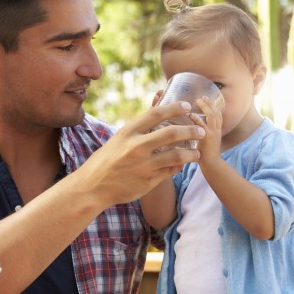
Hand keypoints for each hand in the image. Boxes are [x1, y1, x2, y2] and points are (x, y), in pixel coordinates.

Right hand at [84, 102, 202, 205]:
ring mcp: (144, 164)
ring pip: (177, 155)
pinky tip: (182, 165)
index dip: (174, 108)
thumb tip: (157, 120)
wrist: (93, 187)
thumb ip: (137, 132)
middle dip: (191, 130)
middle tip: (200, 130)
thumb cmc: (105, 161)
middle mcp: (137, 146)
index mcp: (128, 132)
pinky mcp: (149, 181)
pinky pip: (171, 171)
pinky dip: (179, 167)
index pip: (156, 113)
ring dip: (191, 153)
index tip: (187, 106)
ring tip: (197, 152)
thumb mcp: (118, 140)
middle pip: (172, 133)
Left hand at [192, 96, 222, 159]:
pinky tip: (191, 115)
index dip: (213, 105)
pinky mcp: (207, 139)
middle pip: (216, 113)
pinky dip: (197, 119)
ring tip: (198, 101)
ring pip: (212, 117)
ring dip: (206, 107)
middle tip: (202, 97)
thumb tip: (192, 125)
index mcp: (217, 130)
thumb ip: (202, 132)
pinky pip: (203, 127)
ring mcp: (213, 134)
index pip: (218, 114)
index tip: (206, 98)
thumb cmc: (205, 154)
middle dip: (210, 103)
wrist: (211, 165)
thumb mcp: (206, 140)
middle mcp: (217, 130)